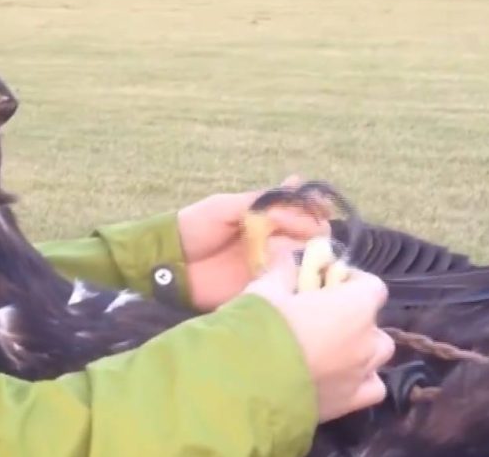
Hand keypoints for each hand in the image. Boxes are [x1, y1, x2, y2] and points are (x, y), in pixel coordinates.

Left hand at [177, 176, 328, 310]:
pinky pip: (283, 284)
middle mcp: (271, 241)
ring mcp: (266, 266)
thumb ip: (260, 201)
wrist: (168, 262)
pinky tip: (301, 272)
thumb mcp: (225, 205)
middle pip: (306, 237)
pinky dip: (295, 280)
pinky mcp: (259, 288)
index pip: (298, 212)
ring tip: (312, 248)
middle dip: (315, 232)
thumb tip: (295, 199)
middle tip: (317, 231)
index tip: (321, 209)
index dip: (312, 210)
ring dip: (310, 254)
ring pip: (300, 261)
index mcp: (264, 218)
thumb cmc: (194, 226)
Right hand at [245, 254, 394, 422]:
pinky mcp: (349, 403)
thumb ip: (284, 272)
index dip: (355, 281)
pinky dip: (363, 380)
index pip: (374, 287)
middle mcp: (365, 341)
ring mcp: (360, 374)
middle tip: (324, 317)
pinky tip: (340, 377)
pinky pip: (372, 388)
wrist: (245, 385)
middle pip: (375, 323)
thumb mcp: (266, 289)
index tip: (331, 281)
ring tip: (333, 348)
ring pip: (378, 355)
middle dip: (356, 317)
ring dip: (361, 348)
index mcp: (353, 307)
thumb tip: (289, 260)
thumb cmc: (260, 328)